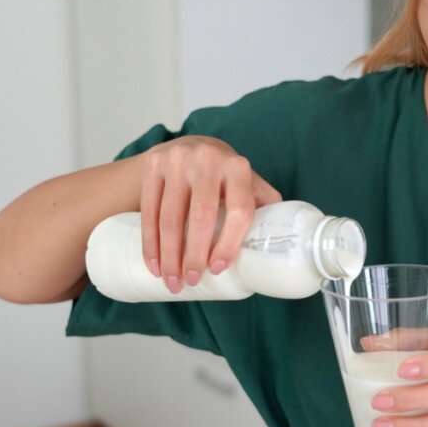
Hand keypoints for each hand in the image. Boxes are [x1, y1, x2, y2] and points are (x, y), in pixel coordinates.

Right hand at [138, 135, 280, 292]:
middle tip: (192, 281)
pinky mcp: (153, 164)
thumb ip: (263, 205)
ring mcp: (177, 159)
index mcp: (238, 167)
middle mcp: (208, 159)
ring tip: (172, 280)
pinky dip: (150, 243)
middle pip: (201, 216)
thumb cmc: (225, 176)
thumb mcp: (248, 183)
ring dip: (169, 255)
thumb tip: (279, 243)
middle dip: (195, 255)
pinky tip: (154, 264)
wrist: (191, 145)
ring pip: (170, 217)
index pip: (239, 210)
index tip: (219, 269)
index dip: (229, 243)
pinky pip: (149, 210)